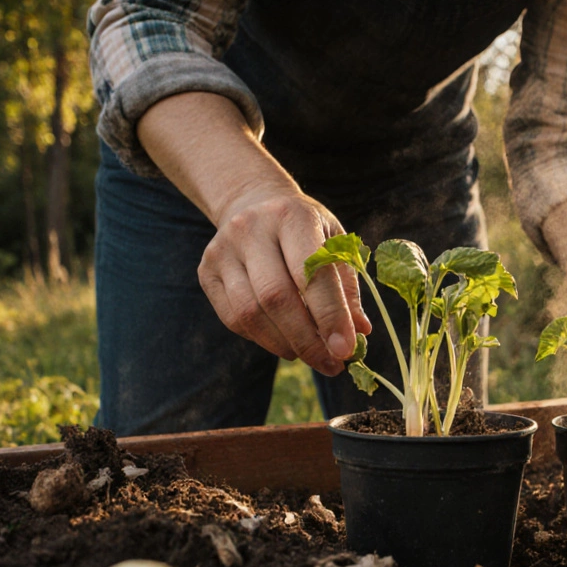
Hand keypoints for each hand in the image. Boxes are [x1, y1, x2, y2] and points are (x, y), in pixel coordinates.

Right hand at [197, 183, 370, 375]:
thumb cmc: (305, 229)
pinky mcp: (207, 271)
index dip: (330, 316)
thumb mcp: (334, 243)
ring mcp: (222, 250)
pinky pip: (233, 318)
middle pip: (276, 297)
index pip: (310, 273)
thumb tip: (360, 331)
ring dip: (284, 344)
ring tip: (309, 355)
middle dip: (307, 339)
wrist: (254, 202)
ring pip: (250, 313)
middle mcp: (251, 229)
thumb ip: (347, 287)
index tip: (347, 350)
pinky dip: (262, 339)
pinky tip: (284, 342)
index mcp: (292, 216)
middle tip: (330, 364)